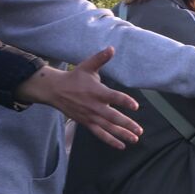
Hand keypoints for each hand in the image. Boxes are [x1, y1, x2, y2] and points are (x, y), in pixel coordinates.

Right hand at [16, 48, 141, 148]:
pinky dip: (110, 140)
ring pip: (108, 128)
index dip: (125, 101)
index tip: (136, 106)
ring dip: (122, 134)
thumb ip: (101, 58)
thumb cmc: (74, 78)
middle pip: (112, 117)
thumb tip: (112, 48)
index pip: (113, 97)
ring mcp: (90, 116)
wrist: (55, 90)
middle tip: (139, 130)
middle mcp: (94, 106)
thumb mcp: (87, 66)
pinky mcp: (86, 123)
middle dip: (127, 124)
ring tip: (135, 139)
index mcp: (97, 91)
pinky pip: (100, 134)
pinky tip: (121, 145)